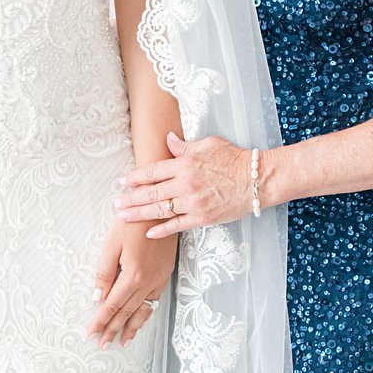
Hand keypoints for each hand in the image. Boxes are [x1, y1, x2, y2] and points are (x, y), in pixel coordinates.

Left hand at [87, 219, 177, 347]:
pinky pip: (154, 300)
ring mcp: (159, 279)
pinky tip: (141, 320)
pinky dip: (146, 314)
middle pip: (127, 312)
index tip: (91, 333)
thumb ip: (104, 273)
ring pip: (144, 310)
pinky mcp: (165, 274)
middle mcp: (148, 281)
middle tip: (103, 344)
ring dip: (133, 327)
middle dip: (114, 329)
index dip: (101, 321)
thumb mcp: (112, 245)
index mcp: (133, 275)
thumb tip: (97, 298)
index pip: (112, 305)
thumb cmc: (133, 222)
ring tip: (124, 342)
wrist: (161, 209)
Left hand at [113, 132, 250, 239]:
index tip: (122, 181)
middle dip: (130, 198)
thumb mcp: (208, 144)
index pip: (153, 171)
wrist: (256, 180)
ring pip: (159, 210)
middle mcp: (185, 184)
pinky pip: (177, 225)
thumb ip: (184, 146)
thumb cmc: (234, 159)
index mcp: (185, 164)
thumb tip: (167, 139)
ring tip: (123, 216)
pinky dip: (161, 230)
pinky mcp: (202, 218)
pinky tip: (148, 233)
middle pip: (151, 192)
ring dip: (139, 214)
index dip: (135, 177)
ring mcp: (193, 203)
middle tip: (115, 202)